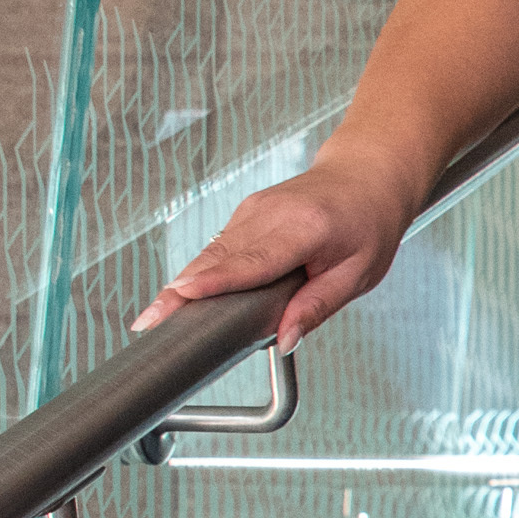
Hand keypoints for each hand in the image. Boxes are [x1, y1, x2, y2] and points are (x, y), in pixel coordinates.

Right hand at [131, 148, 419, 352]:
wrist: (367, 176)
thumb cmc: (369, 225)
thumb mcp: (358, 274)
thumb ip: (317, 306)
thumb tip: (285, 341)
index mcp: (306, 228)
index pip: (254, 260)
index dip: (214, 280)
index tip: (180, 294)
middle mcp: (272, 213)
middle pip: (218, 257)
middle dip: (180, 291)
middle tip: (149, 322)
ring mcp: (253, 209)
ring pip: (211, 253)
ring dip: (182, 284)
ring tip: (155, 317)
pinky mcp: (245, 213)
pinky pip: (218, 247)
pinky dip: (200, 273)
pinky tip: (181, 298)